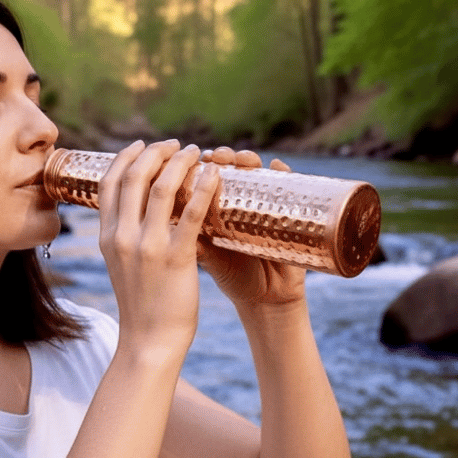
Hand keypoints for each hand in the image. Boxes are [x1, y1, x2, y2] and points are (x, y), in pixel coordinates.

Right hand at [97, 139, 219, 363]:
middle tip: (177, 144)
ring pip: (162, 187)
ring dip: (181, 162)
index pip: (111, 182)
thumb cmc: (141, 304)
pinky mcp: (176, 258)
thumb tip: (132, 211)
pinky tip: (215, 175)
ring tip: (198, 152)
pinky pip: (192, 212)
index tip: (145, 145)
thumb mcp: (120, 264)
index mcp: (107, 236)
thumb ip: (122, 236)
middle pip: (135, 176)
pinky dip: (204, 187)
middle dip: (157, 152)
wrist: (149, 340)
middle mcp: (122, 236)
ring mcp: (148, 247)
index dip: (128, 156)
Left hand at [195, 147, 306, 309]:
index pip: (207, 179)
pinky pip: (290, 187)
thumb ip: (193, 243)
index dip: (198, 167)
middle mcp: (242, 203)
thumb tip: (167, 226)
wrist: (266, 300)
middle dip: (224, 157)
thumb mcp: (211, 260)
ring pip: (259, 172)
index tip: (187, 161)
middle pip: (232, 169)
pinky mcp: (290, 213)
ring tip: (242, 159)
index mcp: (218, 210)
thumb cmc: (234, 278)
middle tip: (215, 156)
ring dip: (249, 160)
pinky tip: (278, 166)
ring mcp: (266, 205)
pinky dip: (285, 173)